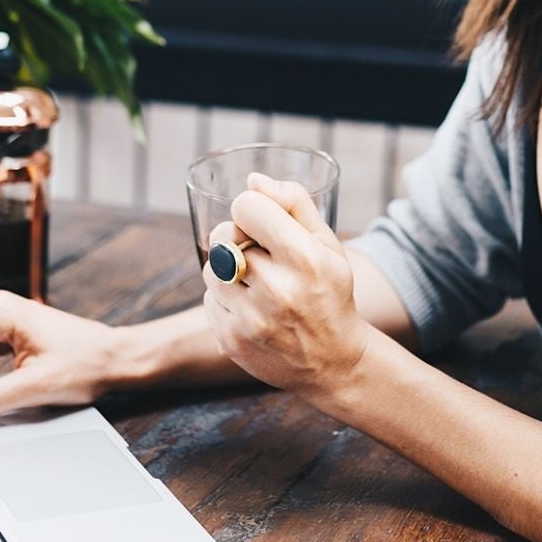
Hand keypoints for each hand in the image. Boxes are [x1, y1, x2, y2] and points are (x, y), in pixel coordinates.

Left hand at [201, 172, 372, 399]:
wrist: (332, 361)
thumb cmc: (330, 293)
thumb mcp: (328, 245)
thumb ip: (294, 204)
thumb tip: (254, 180)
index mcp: (305, 259)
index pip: (247, 207)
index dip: (253, 209)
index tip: (264, 223)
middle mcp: (277, 290)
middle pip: (224, 234)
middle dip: (238, 237)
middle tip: (260, 254)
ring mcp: (251, 319)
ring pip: (212, 267)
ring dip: (228, 268)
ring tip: (256, 282)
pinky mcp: (231, 341)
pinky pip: (209, 299)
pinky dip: (226, 298)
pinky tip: (252, 308)